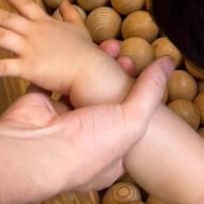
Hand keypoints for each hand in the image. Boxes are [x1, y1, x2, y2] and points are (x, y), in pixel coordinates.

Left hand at [0, 0, 121, 101]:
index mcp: (46, 22)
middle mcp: (34, 32)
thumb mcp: (79, 27)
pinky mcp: (27, 68)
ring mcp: (29, 49)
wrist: (89, 70)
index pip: (25, 4)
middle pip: (6, 18)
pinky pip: (1, 68)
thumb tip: (64, 2)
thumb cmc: (86, 51)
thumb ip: (70, 14)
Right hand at [0, 56, 174, 196]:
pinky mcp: (36, 107)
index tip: (139, 72)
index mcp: (108, 156)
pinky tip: (71, 52)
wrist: (34, 149)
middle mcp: (82, 143)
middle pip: (102, 103)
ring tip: (104, 47)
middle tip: (122, 56)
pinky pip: (48, 82)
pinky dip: (57, 67)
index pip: (128, 124)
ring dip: (89, 69)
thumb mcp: (133, 120)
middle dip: (113, 78)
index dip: (135, 97)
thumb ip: (150, 90)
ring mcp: (58, 124)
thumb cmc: (87, 145)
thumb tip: (169, 63)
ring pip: (77, 90)